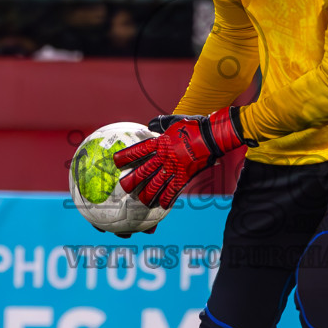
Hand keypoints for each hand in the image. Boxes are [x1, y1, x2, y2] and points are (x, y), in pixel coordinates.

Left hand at [113, 108, 246, 208]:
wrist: (211, 136)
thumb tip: (150, 124)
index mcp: (160, 143)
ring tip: (142, 200)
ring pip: (156, 184)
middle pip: (144, 171)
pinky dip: (167, 199)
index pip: (139, 151)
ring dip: (147, 194)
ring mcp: (174, 168)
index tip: (116, 162)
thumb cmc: (193, 127)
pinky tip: (162, 205)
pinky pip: (173, 190)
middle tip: (124, 187)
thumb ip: (161, 124)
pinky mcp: (185, 176)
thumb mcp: (174, 121)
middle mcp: (164, 157)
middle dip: (132, 181)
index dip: (126, 157)